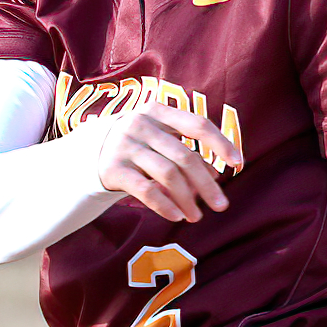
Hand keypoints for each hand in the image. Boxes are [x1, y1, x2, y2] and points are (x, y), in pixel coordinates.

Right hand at [96, 103, 242, 222]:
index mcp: (157, 110)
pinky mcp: (112, 169)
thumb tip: (215, 175)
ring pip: (167, 174)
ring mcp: (124, 146)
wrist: (89, 152)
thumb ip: (186, 151)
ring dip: (187, 199)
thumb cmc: (137, 145)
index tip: (238, 163)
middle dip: (207, 184)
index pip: (196, 124)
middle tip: (221, 205)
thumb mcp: (160, 139)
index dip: (220, 143)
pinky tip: (177, 216)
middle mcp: (140, 124)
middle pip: (184, 155)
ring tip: (196, 216)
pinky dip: (165, 205)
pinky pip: (145, 190)